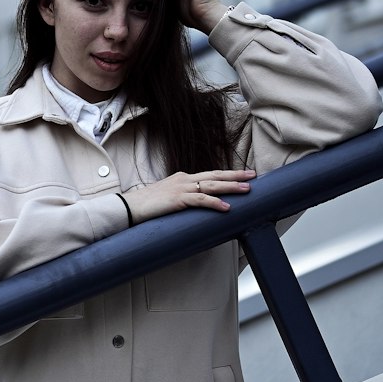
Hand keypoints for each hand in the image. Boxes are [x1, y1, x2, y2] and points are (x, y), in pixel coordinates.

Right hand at [126, 169, 256, 220]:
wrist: (129, 207)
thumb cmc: (146, 205)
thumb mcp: (167, 198)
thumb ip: (181, 198)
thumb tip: (194, 205)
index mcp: (182, 178)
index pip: (209, 174)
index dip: (226, 174)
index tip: (242, 174)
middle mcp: (184, 179)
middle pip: (215, 175)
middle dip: (235, 175)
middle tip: (253, 175)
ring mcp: (181, 188)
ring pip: (212, 186)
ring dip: (231, 187)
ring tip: (247, 189)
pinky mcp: (177, 200)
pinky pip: (200, 200)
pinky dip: (215, 202)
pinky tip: (227, 207)